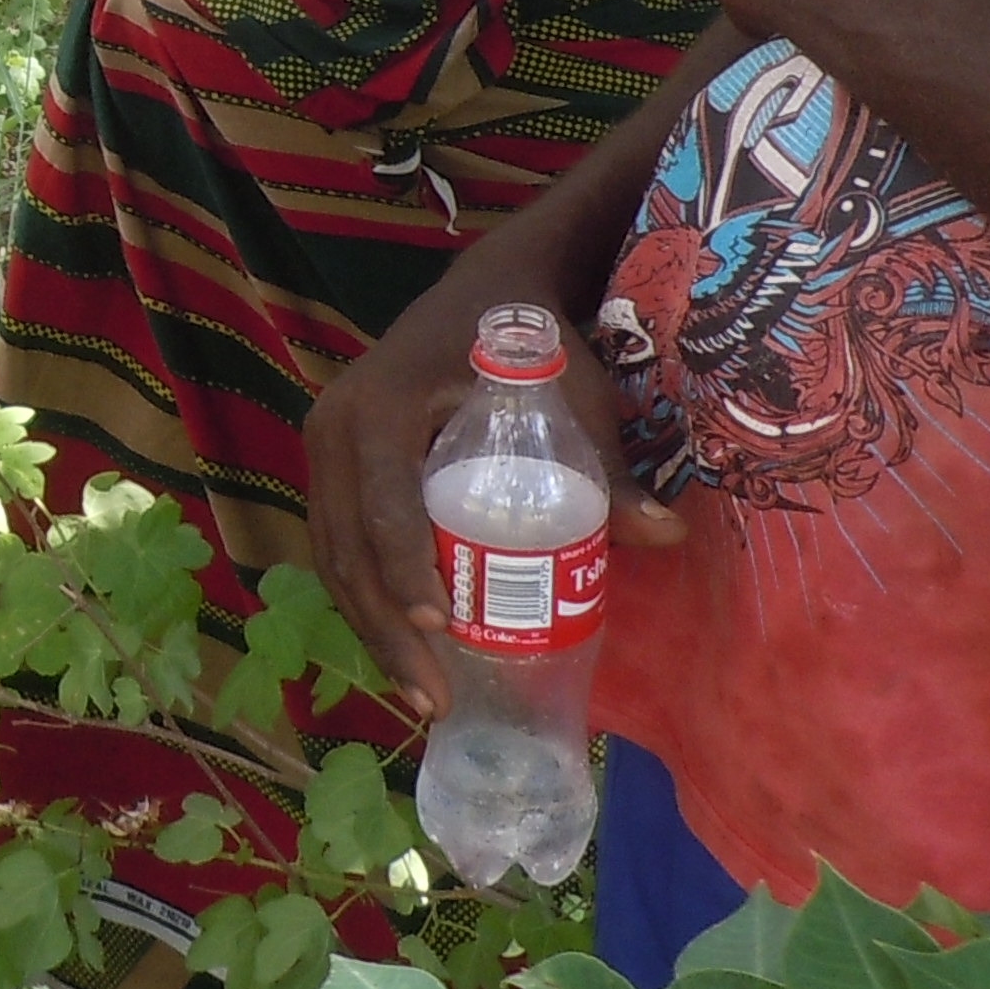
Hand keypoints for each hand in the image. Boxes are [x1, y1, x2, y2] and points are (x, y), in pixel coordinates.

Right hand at [308, 265, 683, 720]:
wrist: (483, 293)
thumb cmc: (529, 343)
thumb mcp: (572, 396)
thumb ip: (609, 467)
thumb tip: (666, 535)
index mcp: (384, 403)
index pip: (383, 503)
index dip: (407, 571)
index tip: (443, 627)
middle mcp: (336, 424)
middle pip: (348, 547)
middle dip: (388, 630)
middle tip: (435, 696)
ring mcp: (324, 446)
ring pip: (334, 556)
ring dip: (372, 631)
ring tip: (424, 694)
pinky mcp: (329, 468)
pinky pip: (336, 546)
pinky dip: (366, 603)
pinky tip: (404, 651)